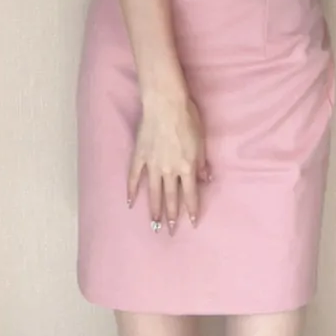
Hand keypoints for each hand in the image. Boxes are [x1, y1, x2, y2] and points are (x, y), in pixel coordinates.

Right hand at [128, 90, 209, 233]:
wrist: (165, 104)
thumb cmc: (187, 118)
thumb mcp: (201, 141)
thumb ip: (201, 162)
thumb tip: (205, 179)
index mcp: (187, 167)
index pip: (190, 194)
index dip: (191, 210)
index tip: (192, 223)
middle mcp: (170, 170)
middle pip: (171, 197)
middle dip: (172, 215)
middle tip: (170, 231)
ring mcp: (152, 164)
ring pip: (153, 192)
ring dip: (154, 209)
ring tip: (154, 224)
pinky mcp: (139, 156)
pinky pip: (133, 176)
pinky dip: (131, 190)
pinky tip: (130, 202)